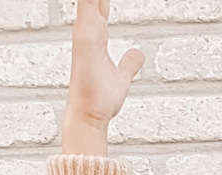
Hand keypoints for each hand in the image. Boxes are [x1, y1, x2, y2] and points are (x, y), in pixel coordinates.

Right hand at [62, 0, 142, 154]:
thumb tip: (137, 54)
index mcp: (95, 35)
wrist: (90, 115)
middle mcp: (88, 29)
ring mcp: (84, 30)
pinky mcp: (84, 35)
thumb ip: (129, 64)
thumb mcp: (122, 77)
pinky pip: (87, 4)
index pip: (100, 3)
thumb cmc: (100, 100)